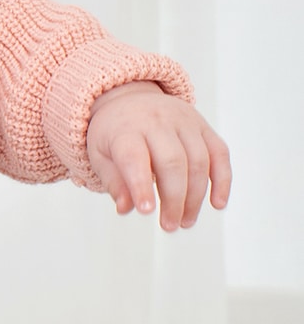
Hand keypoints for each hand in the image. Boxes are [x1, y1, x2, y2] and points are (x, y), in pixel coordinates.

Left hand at [86, 83, 230, 229]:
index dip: (141, 185)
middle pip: (172, 162)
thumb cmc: (116, 133)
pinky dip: (222, 180)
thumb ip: (113, 181)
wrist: (131, 99)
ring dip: (196, 196)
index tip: (147, 211)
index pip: (134, 157)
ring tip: (185, 221)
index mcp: (126, 129)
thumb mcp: (100, 154)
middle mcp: (157, 121)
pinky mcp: (203, 126)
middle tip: (169, 225)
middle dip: (174, 199)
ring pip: (198, 160)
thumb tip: (125, 208)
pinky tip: (217, 203)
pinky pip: (220, 153)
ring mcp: (184, 121)